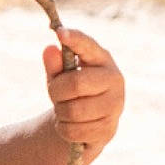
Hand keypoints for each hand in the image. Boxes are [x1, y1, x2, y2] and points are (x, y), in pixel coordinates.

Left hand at [42, 26, 124, 161]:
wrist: (88, 123)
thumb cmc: (73, 92)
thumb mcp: (60, 76)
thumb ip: (55, 64)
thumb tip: (49, 49)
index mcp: (102, 59)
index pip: (88, 45)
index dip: (75, 39)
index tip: (60, 32)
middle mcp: (114, 79)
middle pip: (75, 84)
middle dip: (56, 92)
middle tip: (54, 94)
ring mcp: (115, 105)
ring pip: (73, 111)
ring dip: (60, 113)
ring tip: (64, 110)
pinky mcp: (108, 129)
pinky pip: (73, 131)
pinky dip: (64, 129)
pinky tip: (71, 124)